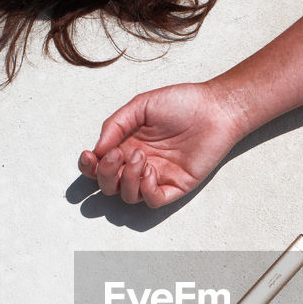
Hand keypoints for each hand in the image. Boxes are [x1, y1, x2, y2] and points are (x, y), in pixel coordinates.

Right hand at [79, 82, 249, 207]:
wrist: (214, 108)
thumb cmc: (182, 103)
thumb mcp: (141, 106)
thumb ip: (115, 125)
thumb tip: (96, 149)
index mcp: (126, 145)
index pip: (98, 166)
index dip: (88, 166)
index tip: (89, 155)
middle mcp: (138, 164)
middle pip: (108, 185)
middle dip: (106, 174)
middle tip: (117, 155)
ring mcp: (157, 177)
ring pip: (128, 196)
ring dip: (127, 179)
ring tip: (141, 156)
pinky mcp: (176, 185)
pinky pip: (153, 200)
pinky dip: (145, 190)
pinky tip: (150, 170)